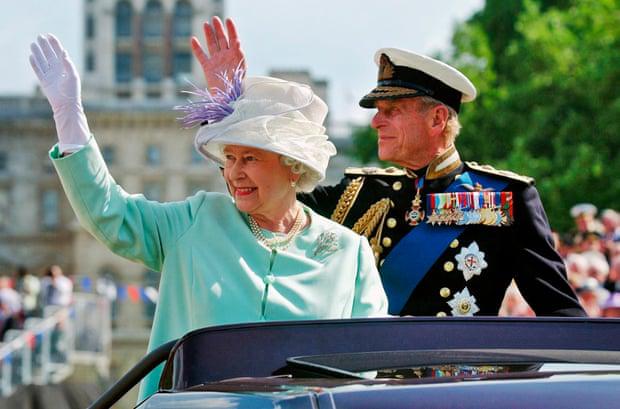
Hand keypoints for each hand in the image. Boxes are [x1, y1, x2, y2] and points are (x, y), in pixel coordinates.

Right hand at [29, 34, 88, 150]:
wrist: (66, 104)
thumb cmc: (72, 91)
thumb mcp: (73, 75)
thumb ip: (68, 64)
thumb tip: (64, 52)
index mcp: (65, 67)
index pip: (59, 52)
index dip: (54, 43)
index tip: (50, 35)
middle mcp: (57, 69)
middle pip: (49, 54)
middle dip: (45, 45)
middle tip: (39, 36)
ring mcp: (50, 75)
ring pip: (42, 60)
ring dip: (37, 52)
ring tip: (33, 44)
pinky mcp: (44, 81)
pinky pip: (37, 70)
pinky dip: (34, 63)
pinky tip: (31, 56)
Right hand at [191, 17, 245, 91]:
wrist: (228, 100)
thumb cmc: (237, 88)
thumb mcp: (240, 69)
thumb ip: (238, 55)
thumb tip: (238, 42)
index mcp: (236, 57)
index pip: (233, 40)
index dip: (231, 30)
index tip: (228, 20)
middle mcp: (226, 57)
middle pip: (222, 40)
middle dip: (219, 29)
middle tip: (215, 19)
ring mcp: (217, 62)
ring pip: (212, 45)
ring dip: (209, 34)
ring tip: (206, 24)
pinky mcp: (208, 68)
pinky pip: (201, 56)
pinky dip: (197, 48)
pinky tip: (193, 40)